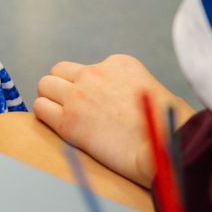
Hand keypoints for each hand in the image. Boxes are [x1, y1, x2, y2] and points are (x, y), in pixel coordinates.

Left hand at [33, 54, 194, 186]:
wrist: (167, 147)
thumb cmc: (170, 128)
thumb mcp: (153, 92)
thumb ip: (129, 89)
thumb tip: (117, 101)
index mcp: (118, 64)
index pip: (86, 68)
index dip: (87, 86)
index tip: (96, 103)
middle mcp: (94, 73)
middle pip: (59, 72)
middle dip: (61, 87)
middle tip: (69, 107)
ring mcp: (78, 95)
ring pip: (45, 86)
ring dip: (50, 99)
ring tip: (61, 116)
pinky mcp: (68, 120)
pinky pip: (41, 108)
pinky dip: (45, 115)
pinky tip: (58, 126)